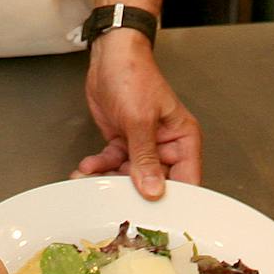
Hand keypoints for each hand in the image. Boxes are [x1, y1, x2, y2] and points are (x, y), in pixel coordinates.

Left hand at [73, 30, 202, 198]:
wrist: (109, 56)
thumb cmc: (134, 76)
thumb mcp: (140, 119)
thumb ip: (146, 157)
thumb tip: (154, 191)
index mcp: (183, 139)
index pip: (187, 180)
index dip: (173, 199)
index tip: (154, 216)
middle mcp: (166, 147)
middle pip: (155, 183)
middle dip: (131, 192)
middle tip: (111, 200)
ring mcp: (143, 146)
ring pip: (129, 177)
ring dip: (109, 180)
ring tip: (89, 181)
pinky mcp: (123, 143)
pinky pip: (112, 165)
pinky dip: (99, 168)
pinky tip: (86, 167)